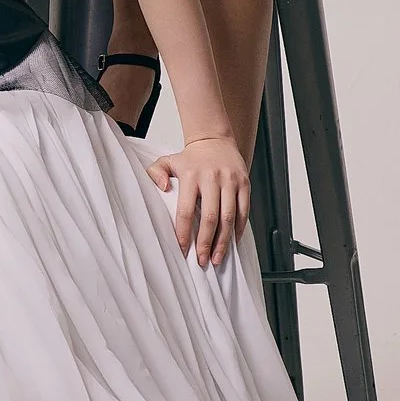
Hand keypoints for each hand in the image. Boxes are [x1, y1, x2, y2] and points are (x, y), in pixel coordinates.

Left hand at [146, 135, 249, 267]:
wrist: (215, 140)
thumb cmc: (190, 158)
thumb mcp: (166, 161)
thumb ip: (155, 173)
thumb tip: (163, 189)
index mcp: (191, 176)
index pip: (185, 210)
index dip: (184, 233)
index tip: (182, 250)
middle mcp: (212, 178)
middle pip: (210, 218)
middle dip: (206, 243)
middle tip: (202, 260)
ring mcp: (230, 181)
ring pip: (229, 217)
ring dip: (224, 241)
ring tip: (217, 257)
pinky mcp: (244, 183)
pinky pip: (244, 210)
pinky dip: (239, 229)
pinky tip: (233, 241)